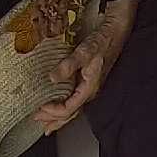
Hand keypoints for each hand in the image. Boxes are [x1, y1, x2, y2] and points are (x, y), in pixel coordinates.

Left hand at [34, 0, 137, 134]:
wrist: (117, 30)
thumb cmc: (103, 41)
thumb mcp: (85, 52)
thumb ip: (69, 65)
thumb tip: (53, 78)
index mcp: (89, 87)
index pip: (70, 107)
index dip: (54, 112)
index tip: (39, 111)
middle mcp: (90, 90)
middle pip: (72, 112)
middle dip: (56, 120)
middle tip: (41, 125)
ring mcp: (90, 86)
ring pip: (75, 108)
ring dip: (61, 116)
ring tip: (50, 124)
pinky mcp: (89, 80)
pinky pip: (76, 99)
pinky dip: (66, 106)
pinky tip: (61, 105)